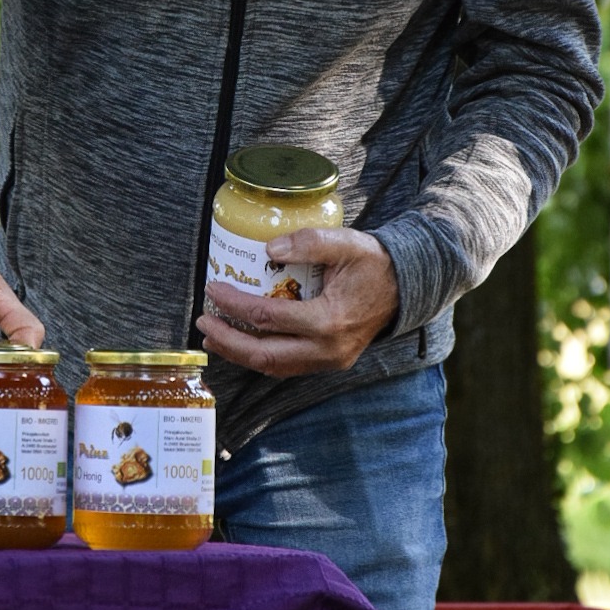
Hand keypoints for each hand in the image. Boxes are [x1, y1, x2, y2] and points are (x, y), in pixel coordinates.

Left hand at [196, 225, 398, 378]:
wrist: (407, 286)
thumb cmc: (374, 263)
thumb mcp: (346, 242)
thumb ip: (308, 242)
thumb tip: (268, 249)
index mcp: (329, 320)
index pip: (267, 317)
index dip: (234, 304)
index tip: (214, 288)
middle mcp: (327, 349)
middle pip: (265, 355)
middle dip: (228, 340)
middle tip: (203, 323)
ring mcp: (329, 360)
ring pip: (274, 367)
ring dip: (240, 354)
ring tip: (214, 337)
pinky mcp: (329, 361)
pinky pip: (287, 366)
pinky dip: (261, 356)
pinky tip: (243, 343)